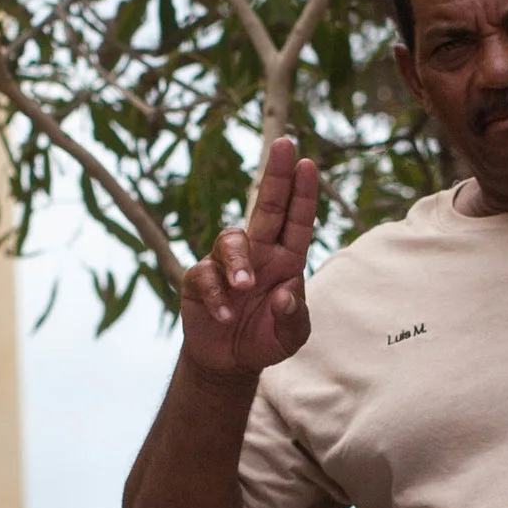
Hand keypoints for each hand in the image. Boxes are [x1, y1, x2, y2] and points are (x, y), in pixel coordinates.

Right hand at [180, 138, 319, 379]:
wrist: (228, 363)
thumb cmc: (265, 339)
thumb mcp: (290, 336)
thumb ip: (293, 316)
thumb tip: (288, 291)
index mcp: (286, 258)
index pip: (297, 220)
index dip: (303, 193)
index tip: (307, 164)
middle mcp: (259, 252)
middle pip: (267, 205)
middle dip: (276, 175)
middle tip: (284, 144)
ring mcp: (227, 263)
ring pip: (232, 239)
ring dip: (238, 261)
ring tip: (244, 288)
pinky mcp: (199, 279)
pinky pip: (205, 275)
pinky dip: (216, 295)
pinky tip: (224, 316)